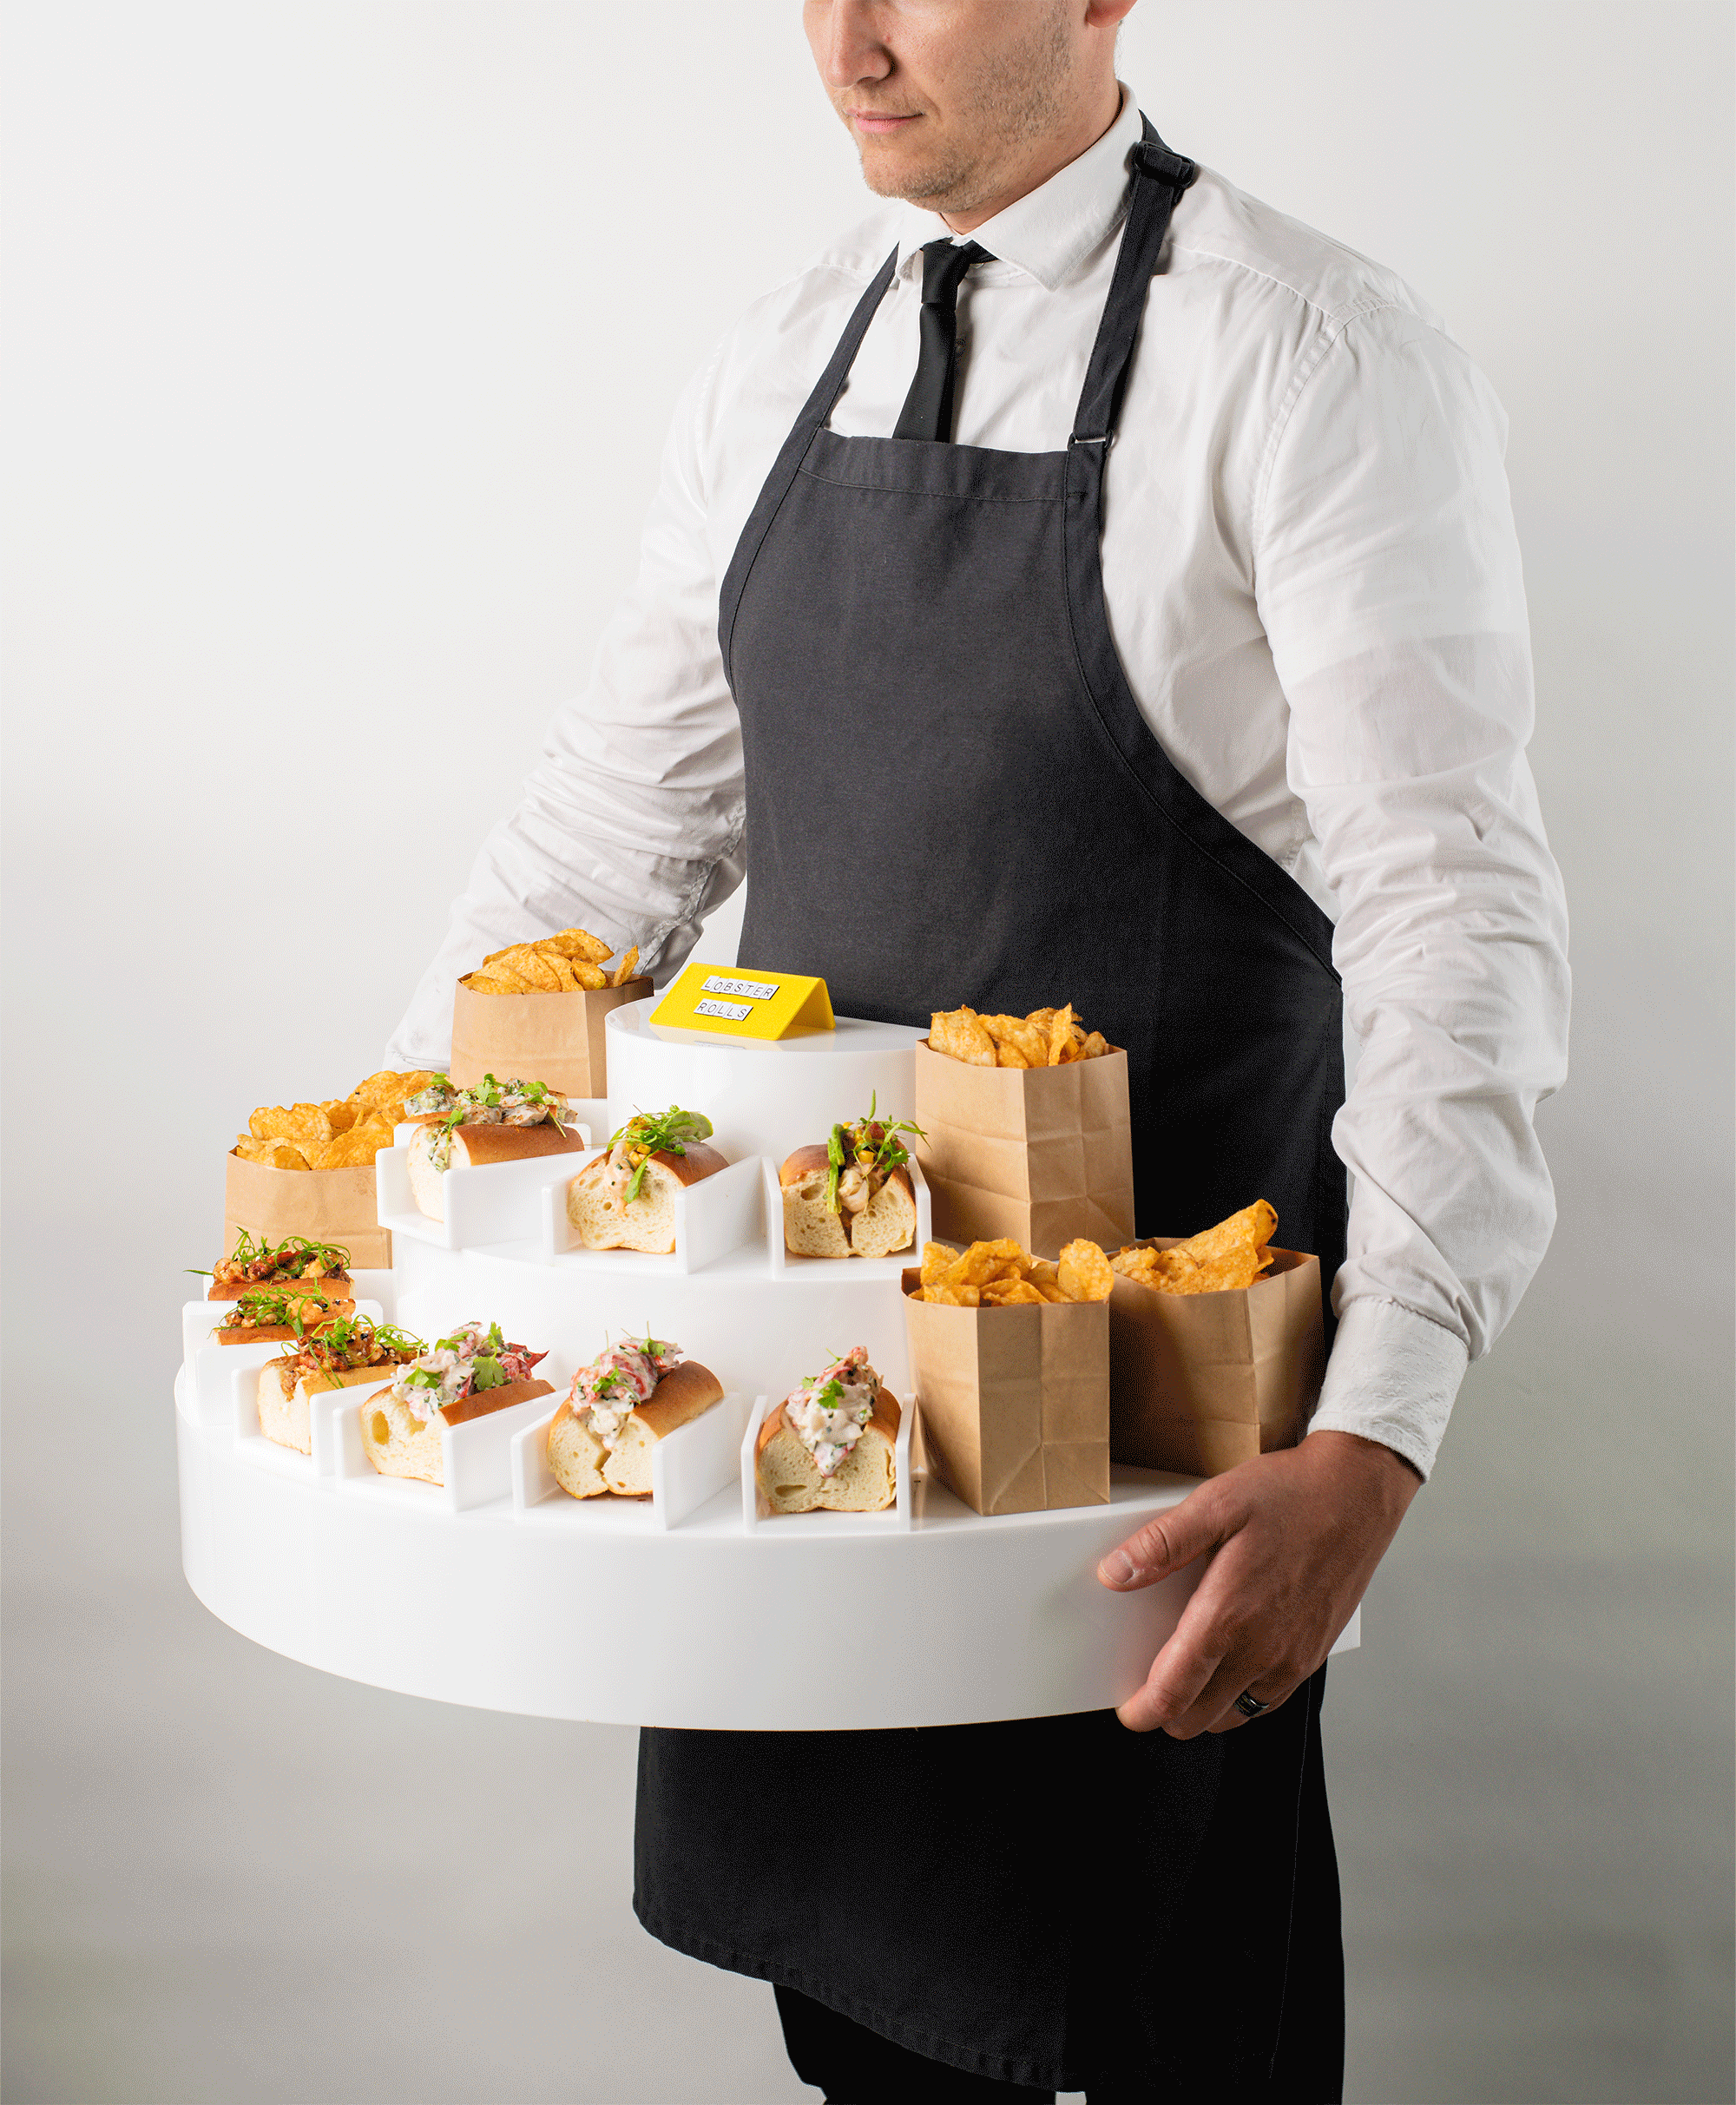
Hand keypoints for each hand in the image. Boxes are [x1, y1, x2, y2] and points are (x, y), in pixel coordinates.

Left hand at [1097, 1430, 1421, 1736]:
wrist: (1357, 1492)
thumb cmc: (1289, 1494)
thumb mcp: (1214, 1504)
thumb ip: (1160, 1545)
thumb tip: (1115, 1574)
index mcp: (1229, 1615)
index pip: (1175, 1691)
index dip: (1143, 1710)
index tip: (1129, 1711)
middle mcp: (1263, 1648)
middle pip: (1200, 1717)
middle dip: (1168, 1713)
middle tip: (1150, 1688)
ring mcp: (1292, 1657)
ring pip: (1236, 1716)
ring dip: (1205, 1709)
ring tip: (1186, 1679)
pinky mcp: (1313, 1655)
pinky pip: (1268, 1702)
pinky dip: (1241, 1700)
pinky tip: (1231, 1669)